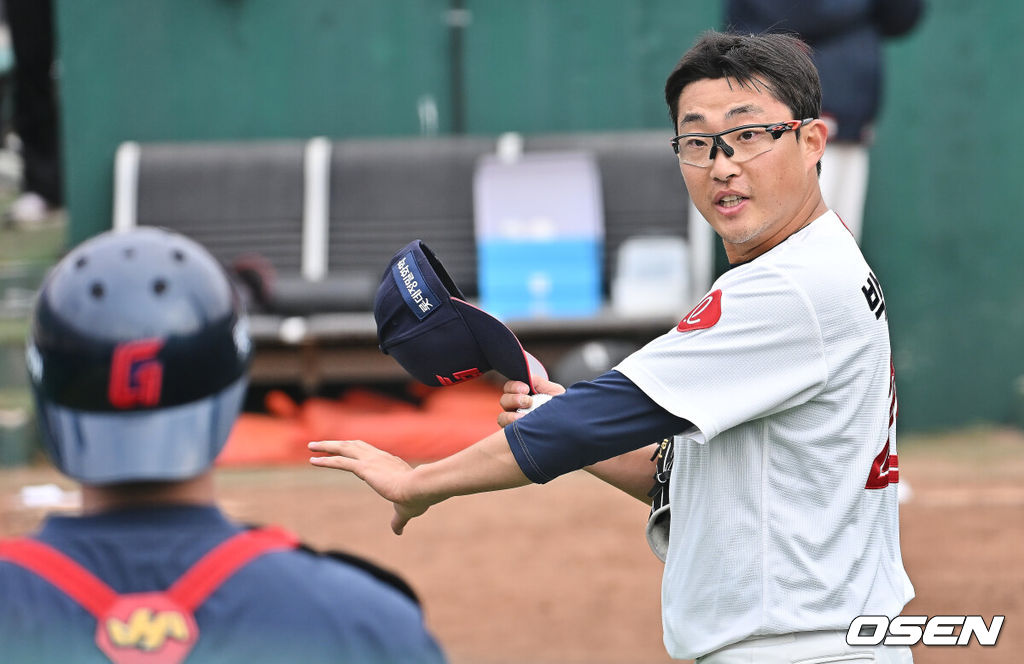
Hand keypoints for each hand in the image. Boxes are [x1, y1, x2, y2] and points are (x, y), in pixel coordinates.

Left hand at [308, 440, 431, 534]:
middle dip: (337, 443)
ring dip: (326, 446)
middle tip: (321, 444)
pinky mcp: (365, 468)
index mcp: (391, 463)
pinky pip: (341, 461)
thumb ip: (399, 520)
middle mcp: (380, 457)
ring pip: (344, 448)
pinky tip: (313, 461)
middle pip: (354, 444)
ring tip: (311, 446)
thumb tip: (398, 532)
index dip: (356, 451)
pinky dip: (325, 460)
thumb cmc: (418, 499)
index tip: (346, 450)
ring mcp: (372, 461)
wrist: (420, 489)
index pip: (369, 453)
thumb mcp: (406, 511)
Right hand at [496, 378, 565, 426]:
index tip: (526, 389)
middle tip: (528, 401)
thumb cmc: (562, 408)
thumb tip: (528, 377)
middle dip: (514, 399)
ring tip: (523, 417)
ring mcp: (515, 423)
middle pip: (504, 400)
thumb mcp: (554, 391)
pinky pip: (506, 431)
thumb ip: (539, 383)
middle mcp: (517, 408)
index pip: (509, 387)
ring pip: (502, 417)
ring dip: (510, 415)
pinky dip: (512, 426)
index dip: (514, 386)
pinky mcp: (516, 435)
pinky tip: (522, 425)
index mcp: (524, 395)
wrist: (570, 425)